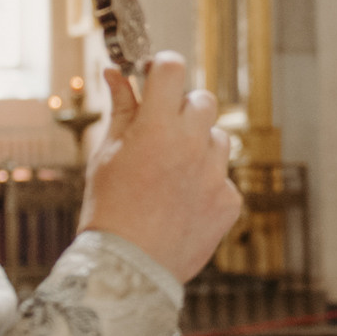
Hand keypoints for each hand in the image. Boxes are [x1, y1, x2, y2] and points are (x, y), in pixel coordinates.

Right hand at [78, 54, 244, 281]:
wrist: (128, 268)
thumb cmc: (109, 209)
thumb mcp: (106, 153)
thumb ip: (121, 109)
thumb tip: (116, 73)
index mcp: (158, 127)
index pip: (172, 68)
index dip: (161, 67)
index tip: (153, 77)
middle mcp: (193, 145)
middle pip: (202, 100)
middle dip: (183, 107)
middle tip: (161, 129)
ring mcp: (216, 174)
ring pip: (218, 138)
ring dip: (199, 145)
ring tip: (171, 173)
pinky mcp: (230, 201)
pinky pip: (223, 177)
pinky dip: (207, 182)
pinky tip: (183, 201)